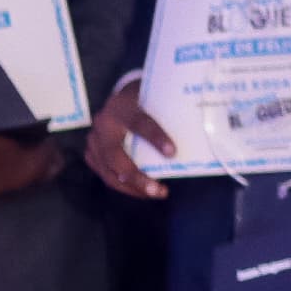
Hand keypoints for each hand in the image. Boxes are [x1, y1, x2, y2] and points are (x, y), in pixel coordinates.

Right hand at [86, 78, 174, 200]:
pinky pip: (106, 176)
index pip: (139, 122)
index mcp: (122, 106)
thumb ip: (169, 110)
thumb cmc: (144, 99)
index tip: (172, 152)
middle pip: (116, 156)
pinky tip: (142, 191)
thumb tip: (200, 127)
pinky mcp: (91, 153)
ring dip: (132, 187)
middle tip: (160, 190)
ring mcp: (94, 140)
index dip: (155, 138)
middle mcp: (103, 124)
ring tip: (156, 193)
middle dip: (137, 177)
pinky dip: (124, 187)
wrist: (120, 97)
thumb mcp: (155, 97)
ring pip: (109, 171)